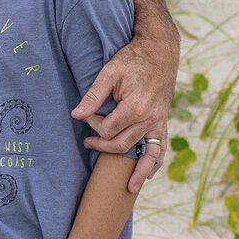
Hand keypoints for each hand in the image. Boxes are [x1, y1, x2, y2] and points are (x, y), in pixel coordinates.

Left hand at [71, 22, 177, 194]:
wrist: (160, 50)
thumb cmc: (132, 59)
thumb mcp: (110, 72)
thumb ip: (93, 95)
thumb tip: (76, 115)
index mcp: (136, 107)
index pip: (108, 129)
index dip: (93, 124)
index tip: (87, 114)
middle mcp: (150, 118)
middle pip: (122, 143)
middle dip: (103, 144)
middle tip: (87, 142)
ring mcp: (158, 122)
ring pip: (144, 153)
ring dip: (136, 170)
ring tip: (129, 188)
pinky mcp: (163, 122)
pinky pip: (161, 147)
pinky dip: (156, 162)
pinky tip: (149, 175)